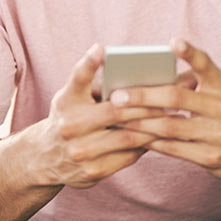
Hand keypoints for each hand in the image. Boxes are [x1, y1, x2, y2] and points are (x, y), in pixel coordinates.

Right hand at [32, 44, 165, 188]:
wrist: (45, 158)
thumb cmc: (69, 116)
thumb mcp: (72, 97)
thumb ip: (94, 85)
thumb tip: (135, 72)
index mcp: (66, 101)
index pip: (77, 78)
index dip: (89, 63)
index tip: (101, 48)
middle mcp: (69, 125)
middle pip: (116, 110)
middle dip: (148, 102)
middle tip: (174, 93)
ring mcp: (80, 151)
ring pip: (127, 136)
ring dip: (154, 125)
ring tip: (175, 116)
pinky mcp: (93, 171)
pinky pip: (128, 156)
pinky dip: (146, 145)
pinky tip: (161, 136)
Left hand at [112, 39, 220, 179]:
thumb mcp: (216, 88)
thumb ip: (188, 80)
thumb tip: (145, 79)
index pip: (206, 65)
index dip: (190, 53)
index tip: (174, 42)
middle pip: (176, 98)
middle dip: (142, 96)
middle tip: (116, 96)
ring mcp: (218, 134)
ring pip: (169, 126)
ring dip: (138, 122)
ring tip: (116, 117)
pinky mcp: (211, 157)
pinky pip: (173, 148)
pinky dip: (151, 141)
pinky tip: (133, 136)